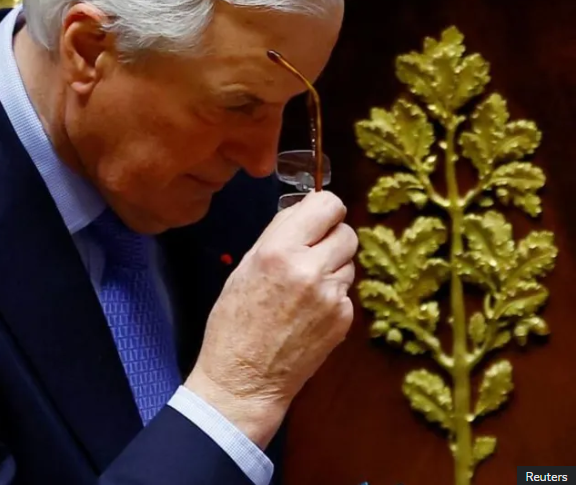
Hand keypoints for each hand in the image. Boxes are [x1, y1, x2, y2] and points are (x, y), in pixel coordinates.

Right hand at [184, 191, 357, 447]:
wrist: (243, 379)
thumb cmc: (233, 325)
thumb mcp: (243, 268)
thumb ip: (277, 237)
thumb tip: (302, 213)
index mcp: (279, 250)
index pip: (328, 204)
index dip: (323, 209)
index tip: (316, 217)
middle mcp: (310, 268)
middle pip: (347, 232)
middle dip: (331, 238)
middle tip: (311, 252)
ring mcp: (332, 296)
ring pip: (349, 262)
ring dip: (333, 267)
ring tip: (304, 287)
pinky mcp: (344, 319)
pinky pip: (346, 292)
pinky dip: (332, 296)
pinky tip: (308, 312)